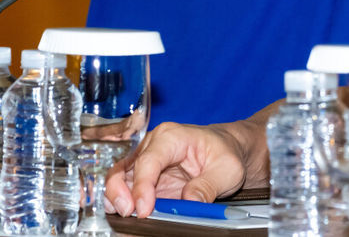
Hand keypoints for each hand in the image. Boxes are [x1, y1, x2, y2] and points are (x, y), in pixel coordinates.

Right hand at [105, 120, 264, 217]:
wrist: (229, 150)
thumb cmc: (227, 153)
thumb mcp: (227, 169)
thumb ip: (208, 185)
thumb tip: (189, 201)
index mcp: (172, 136)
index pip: (149, 160)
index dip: (142, 186)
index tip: (144, 209)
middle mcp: (153, 145)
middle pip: (125, 166)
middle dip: (119, 191)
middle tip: (128, 213)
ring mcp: (146, 161)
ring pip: (118, 177)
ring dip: (115, 197)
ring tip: (123, 216)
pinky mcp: (145, 178)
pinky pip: (125, 188)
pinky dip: (120, 201)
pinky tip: (123, 214)